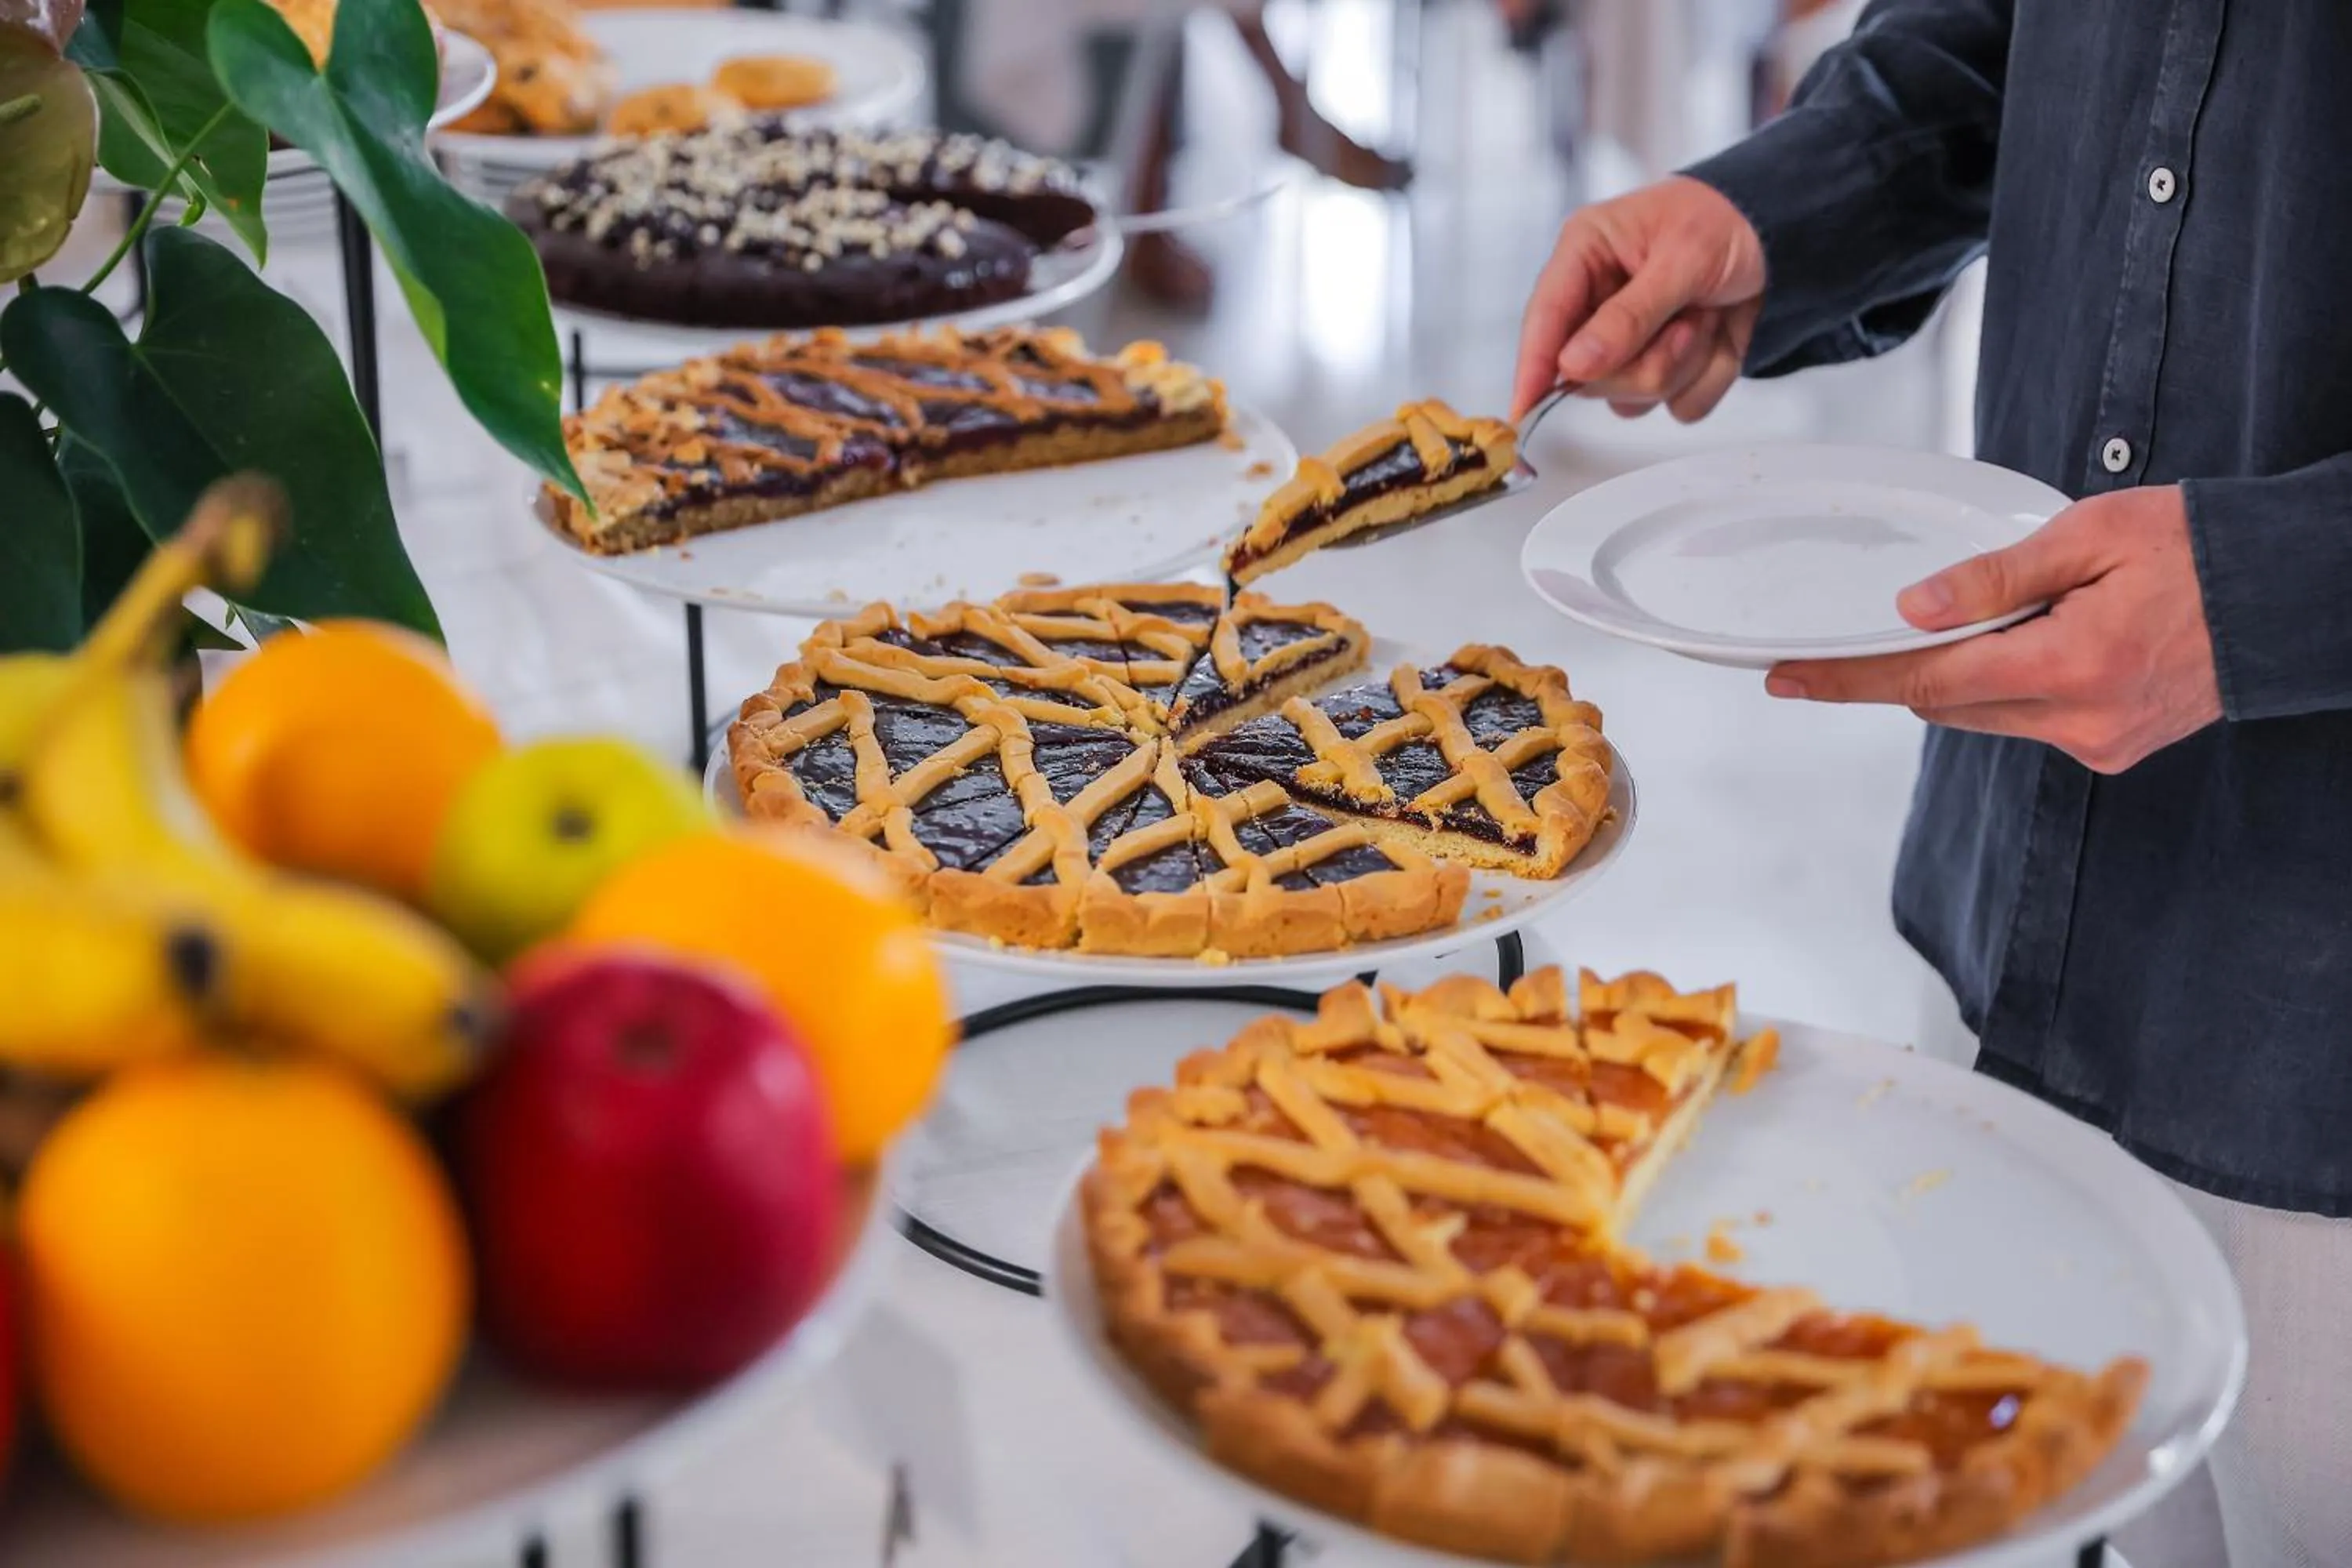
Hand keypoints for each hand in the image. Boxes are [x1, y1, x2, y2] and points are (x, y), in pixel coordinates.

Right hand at [1512, 176, 1766, 423]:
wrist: (1783, 230)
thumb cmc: (1726, 221)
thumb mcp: (1681, 258)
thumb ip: (1628, 316)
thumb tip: (1573, 365)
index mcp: (1586, 255)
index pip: (1544, 318)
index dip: (1532, 365)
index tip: (1523, 407)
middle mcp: (1597, 304)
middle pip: (1589, 376)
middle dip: (1647, 359)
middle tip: (1686, 321)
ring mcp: (1630, 343)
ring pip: (1635, 398)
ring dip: (1685, 364)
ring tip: (1706, 315)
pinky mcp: (1666, 368)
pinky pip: (1679, 406)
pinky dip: (1711, 377)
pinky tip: (1719, 334)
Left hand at [1764, 485, 2222, 773]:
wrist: (2288, 592)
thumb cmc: (2199, 548)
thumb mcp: (2091, 533)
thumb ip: (1995, 577)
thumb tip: (1914, 607)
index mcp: (2071, 664)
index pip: (1923, 678)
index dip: (1847, 677)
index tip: (1787, 678)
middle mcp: (2079, 719)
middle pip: (1944, 701)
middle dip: (1916, 661)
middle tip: (1911, 613)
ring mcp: (2097, 742)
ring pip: (1983, 713)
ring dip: (1970, 671)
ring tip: (2024, 614)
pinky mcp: (2111, 749)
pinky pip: (2027, 720)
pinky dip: (2014, 683)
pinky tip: (2052, 640)